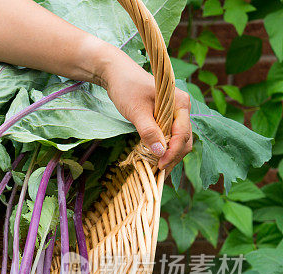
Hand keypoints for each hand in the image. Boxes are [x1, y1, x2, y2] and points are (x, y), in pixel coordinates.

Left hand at [95, 46, 192, 170]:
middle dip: (173, 156)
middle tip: (158, 172)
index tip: (160, 166)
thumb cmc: (127, 88)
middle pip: (184, 139)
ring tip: (155, 168)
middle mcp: (182, 108)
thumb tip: (161, 152)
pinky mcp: (167, 117)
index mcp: (180, 103)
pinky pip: (170, 135)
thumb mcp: (136, 111)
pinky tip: (154, 157)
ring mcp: (176, 113)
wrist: (117, 74)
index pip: (182, 134)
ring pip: (178, 139)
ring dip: (169, 154)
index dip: (173, 152)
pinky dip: (164, 147)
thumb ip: (149, 131)